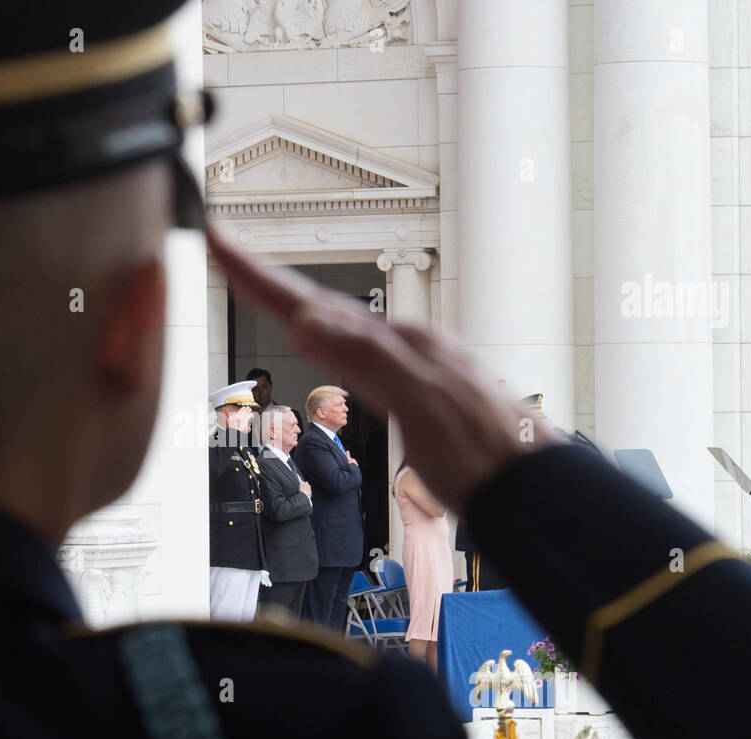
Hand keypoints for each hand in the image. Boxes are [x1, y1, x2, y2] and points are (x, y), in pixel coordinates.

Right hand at [207, 225, 558, 509]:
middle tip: (224, 247)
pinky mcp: (416, 393)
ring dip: (293, 303)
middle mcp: (402, 345)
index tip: (218, 238)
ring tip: (261, 286)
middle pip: (321, 304)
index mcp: (397, 342)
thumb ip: (368, 359)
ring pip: (338, 325)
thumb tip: (306, 319)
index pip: (312, 302)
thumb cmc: (484, 453)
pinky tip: (327, 345)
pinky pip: (356, 353)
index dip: (260, 275)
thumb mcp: (423, 404)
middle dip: (268, 278)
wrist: (533, 488)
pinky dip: (325, 339)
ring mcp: (410, 366)